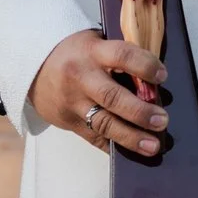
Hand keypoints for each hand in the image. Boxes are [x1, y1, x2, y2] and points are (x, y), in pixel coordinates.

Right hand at [29, 30, 168, 155]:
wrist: (34, 66)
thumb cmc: (76, 53)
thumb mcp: (96, 43)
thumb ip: (120, 58)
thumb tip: (153, 82)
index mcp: (92, 52)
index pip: (122, 56)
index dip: (144, 66)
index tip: (163, 76)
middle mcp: (81, 78)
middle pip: (112, 97)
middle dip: (139, 111)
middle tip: (162, 121)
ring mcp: (73, 103)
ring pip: (103, 123)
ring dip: (130, 137)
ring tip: (152, 145)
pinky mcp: (69, 122)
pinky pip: (93, 138)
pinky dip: (113, 147)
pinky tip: (131, 154)